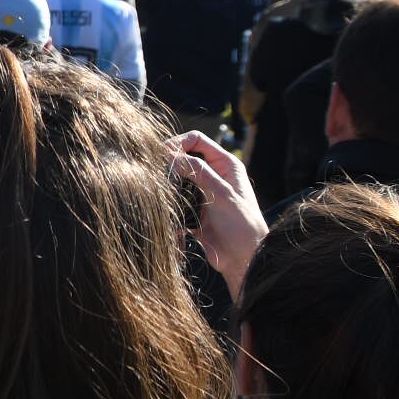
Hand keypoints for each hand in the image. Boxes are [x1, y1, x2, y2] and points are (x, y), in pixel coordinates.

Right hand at [167, 131, 267, 305]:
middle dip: (167, 163)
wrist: (244, 258)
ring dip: (166, 183)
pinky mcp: (194, 211)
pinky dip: (167, 203)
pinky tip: (163, 209)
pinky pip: (175, 200)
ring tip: (157, 191)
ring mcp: (203, 193)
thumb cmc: (242, 224)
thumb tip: (170, 154)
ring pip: (176, 179)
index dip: (177, 142)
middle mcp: (213, 175)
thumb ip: (197, 171)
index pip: (196, 140)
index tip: (161, 154)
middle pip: (183, 158)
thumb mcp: (221, 193)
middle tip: (154, 172)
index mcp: (225, 165)